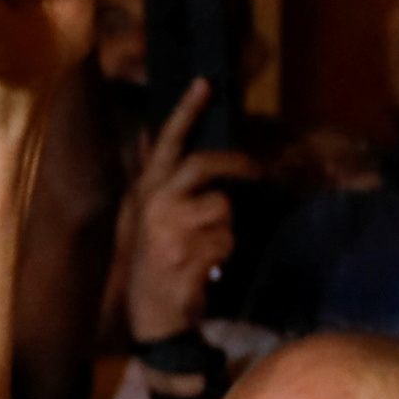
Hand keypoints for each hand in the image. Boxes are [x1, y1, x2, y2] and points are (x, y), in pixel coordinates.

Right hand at [113, 81, 248, 346]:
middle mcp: (154, 204)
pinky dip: (225, 255)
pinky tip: (205, 268)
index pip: (167, 142)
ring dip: (225, 230)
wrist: (152, 314)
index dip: (186, 111)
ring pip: (223, 209)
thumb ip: (150, 175)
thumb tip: (147, 134)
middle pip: (202, 165)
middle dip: (235, 164)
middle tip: (255, 170)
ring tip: (205, 249)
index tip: (206, 84)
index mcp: (146, 190)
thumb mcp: (142, 215)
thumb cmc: (153, 259)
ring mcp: (170, 230)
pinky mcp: (187, 255)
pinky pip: (226, 241)